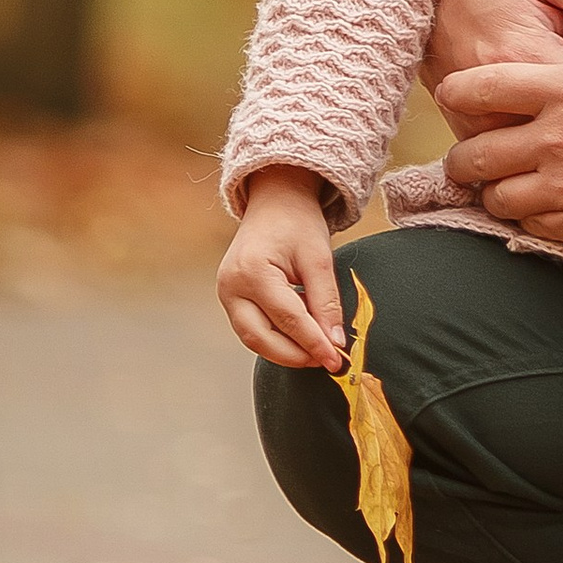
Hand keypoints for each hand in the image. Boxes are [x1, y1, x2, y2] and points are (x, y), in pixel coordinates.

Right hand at [217, 167, 347, 370]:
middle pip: (261, 338)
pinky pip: (251, 328)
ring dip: (285, 351)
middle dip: (295, 355)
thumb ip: (326, 302)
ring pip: (253, 339)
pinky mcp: (230, 299)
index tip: (336, 360)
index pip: (288, 319)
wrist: (275, 202)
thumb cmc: (297, 223)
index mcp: (253, 271)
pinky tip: (300, 337)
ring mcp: (226, 294)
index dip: (314, 343)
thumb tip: (334, 342)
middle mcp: (231, 286)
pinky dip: (275, 338)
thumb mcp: (319, 258)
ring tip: (316, 352)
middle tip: (326, 361)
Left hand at [438, 0, 562, 262]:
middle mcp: (558, 140)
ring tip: (504, 185)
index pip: (486, 86)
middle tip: (473, 154)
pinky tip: (541, 209)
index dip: (461, 89)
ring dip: (495, 190)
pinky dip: (526, 218)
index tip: (456, 92)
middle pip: (477, 152)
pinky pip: (531, 227)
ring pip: (497, 196)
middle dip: (466, 154)